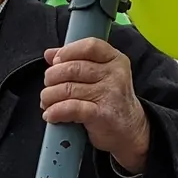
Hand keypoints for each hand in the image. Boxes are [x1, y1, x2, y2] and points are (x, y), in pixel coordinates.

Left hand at [41, 38, 151, 173]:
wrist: (130, 131)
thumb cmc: (108, 100)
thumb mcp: (98, 76)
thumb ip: (75, 61)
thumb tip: (49, 54)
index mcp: (114, 59)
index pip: (89, 46)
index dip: (67, 52)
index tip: (55, 62)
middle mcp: (115, 74)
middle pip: (72, 68)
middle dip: (52, 78)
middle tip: (49, 88)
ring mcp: (110, 94)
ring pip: (67, 89)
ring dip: (49, 97)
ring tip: (47, 103)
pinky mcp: (103, 114)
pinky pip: (71, 108)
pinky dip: (55, 111)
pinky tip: (51, 114)